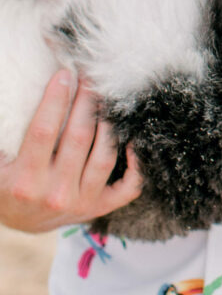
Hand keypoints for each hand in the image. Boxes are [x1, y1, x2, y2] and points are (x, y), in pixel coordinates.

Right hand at [0, 71, 142, 232]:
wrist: (19, 219)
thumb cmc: (7, 180)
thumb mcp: (0, 159)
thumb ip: (11, 131)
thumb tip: (19, 90)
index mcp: (24, 181)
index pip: (43, 131)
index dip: (55, 99)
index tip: (64, 74)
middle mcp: (54, 194)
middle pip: (78, 137)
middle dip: (86, 101)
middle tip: (90, 77)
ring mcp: (80, 203)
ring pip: (104, 156)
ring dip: (109, 123)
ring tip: (107, 98)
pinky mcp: (98, 208)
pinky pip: (128, 188)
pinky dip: (136, 165)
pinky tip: (133, 139)